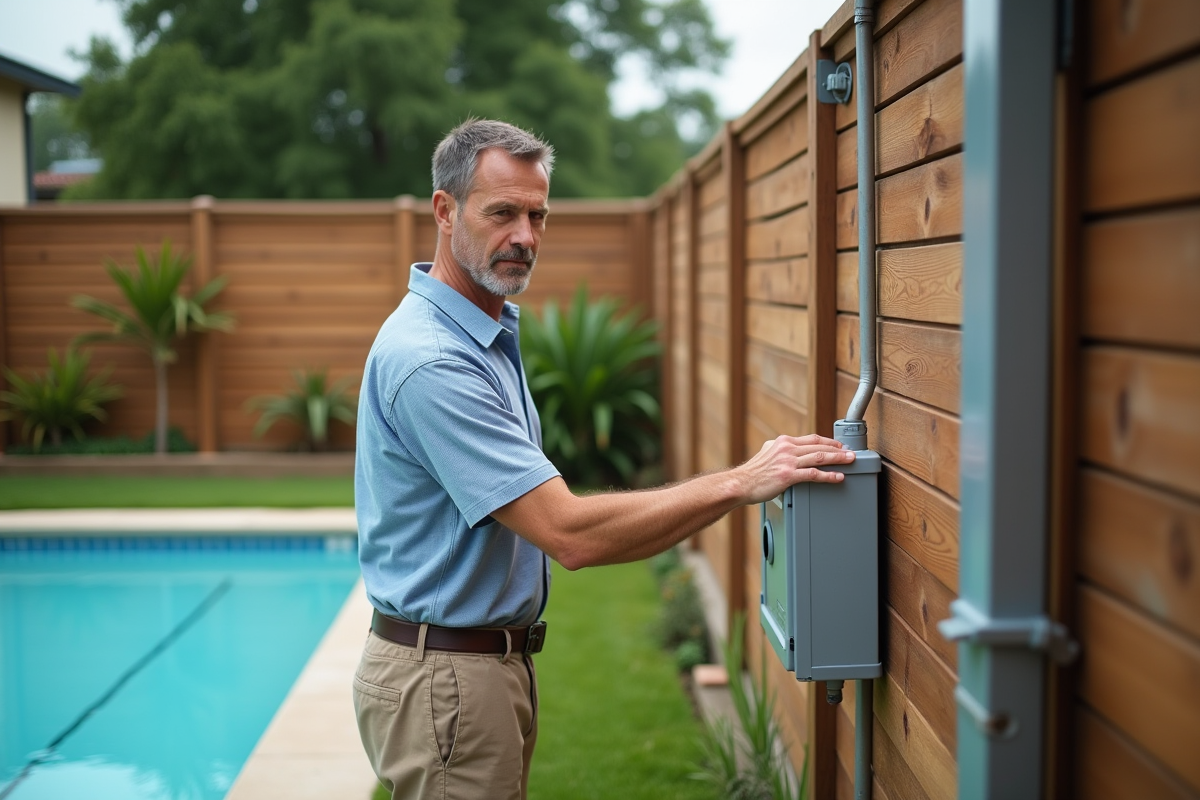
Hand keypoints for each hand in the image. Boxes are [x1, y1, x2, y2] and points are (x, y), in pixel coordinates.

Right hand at [734, 434, 854, 504]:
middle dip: (838, 449)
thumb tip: (789, 450)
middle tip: (851, 452)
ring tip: (850, 461)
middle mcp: (787, 448)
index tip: (839, 445)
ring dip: (838, 459)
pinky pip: (813, 474)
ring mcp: (788, 461)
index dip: (828, 441)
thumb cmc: (753, 473)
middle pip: (819, 446)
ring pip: (820, 457)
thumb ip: (780, 449)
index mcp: (783, 441)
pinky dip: (828, 475)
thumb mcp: (767, 452)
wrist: (740, 483)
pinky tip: (838, 477)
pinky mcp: (788, 475)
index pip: (812, 439)